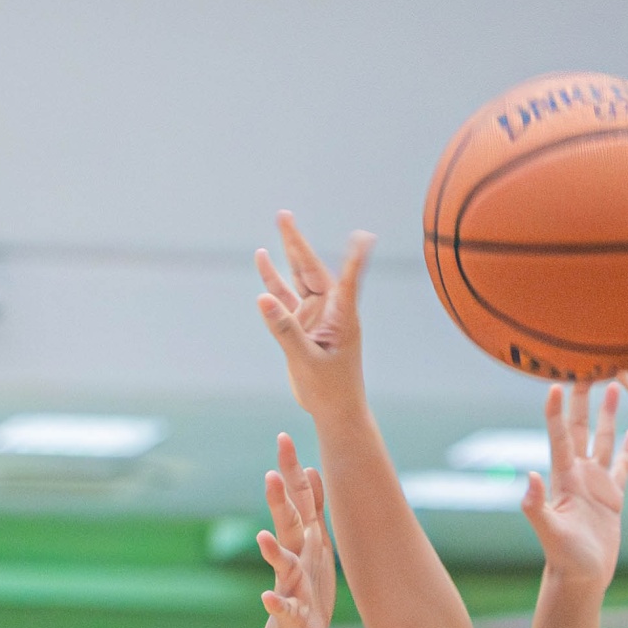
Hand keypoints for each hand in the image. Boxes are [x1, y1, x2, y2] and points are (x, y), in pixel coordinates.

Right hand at [256, 213, 372, 419]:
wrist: (334, 411)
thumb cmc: (331, 390)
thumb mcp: (306, 360)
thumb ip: (285, 330)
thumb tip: (262, 299)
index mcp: (343, 317)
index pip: (349, 281)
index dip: (355, 258)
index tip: (364, 236)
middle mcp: (331, 310)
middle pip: (312, 269)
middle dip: (297, 243)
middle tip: (284, 216)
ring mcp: (315, 316)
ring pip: (298, 278)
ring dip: (288, 254)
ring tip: (280, 225)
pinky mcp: (303, 326)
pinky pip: (285, 298)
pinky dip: (274, 280)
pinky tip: (263, 259)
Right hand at [256, 433, 334, 627]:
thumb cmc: (310, 588)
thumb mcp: (316, 545)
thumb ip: (313, 510)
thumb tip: (312, 470)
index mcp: (304, 541)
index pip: (297, 500)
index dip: (290, 471)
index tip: (283, 438)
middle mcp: (293, 559)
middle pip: (287, 526)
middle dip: (279, 503)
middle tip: (270, 476)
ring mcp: (291, 586)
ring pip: (283, 565)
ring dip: (272, 552)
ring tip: (262, 537)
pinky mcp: (291, 616)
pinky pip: (284, 610)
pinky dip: (276, 605)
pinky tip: (267, 599)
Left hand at [521, 383, 627, 590]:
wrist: (580, 578)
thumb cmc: (564, 558)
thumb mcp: (550, 531)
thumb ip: (536, 505)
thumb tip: (529, 477)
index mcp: (564, 478)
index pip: (559, 437)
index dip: (556, 411)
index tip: (556, 382)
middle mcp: (579, 475)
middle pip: (580, 428)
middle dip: (583, 399)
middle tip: (587, 366)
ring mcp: (596, 484)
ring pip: (604, 440)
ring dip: (608, 414)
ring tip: (616, 386)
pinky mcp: (613, 498)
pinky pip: (622, 467)